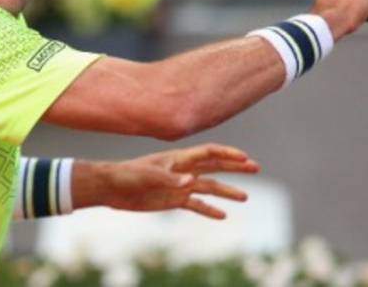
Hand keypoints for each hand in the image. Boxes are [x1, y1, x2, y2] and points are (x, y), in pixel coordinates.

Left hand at [74, 144, 259, 219]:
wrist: (111, 188)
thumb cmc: (127, 175)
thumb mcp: (147, 176)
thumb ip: (170, 179)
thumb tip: (191, 183)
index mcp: (178, 159)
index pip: (209, 153)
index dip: (227, 153)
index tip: (245, 158)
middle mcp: (183, 170)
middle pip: (215, 166)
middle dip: (235, 166)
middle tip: (256, 167)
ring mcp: (179, 185)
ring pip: (209, 187)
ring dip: (227, 191)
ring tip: (245, 197)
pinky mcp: (173, 200)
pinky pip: (196, 205)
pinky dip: (209, 210)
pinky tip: (222, 216)